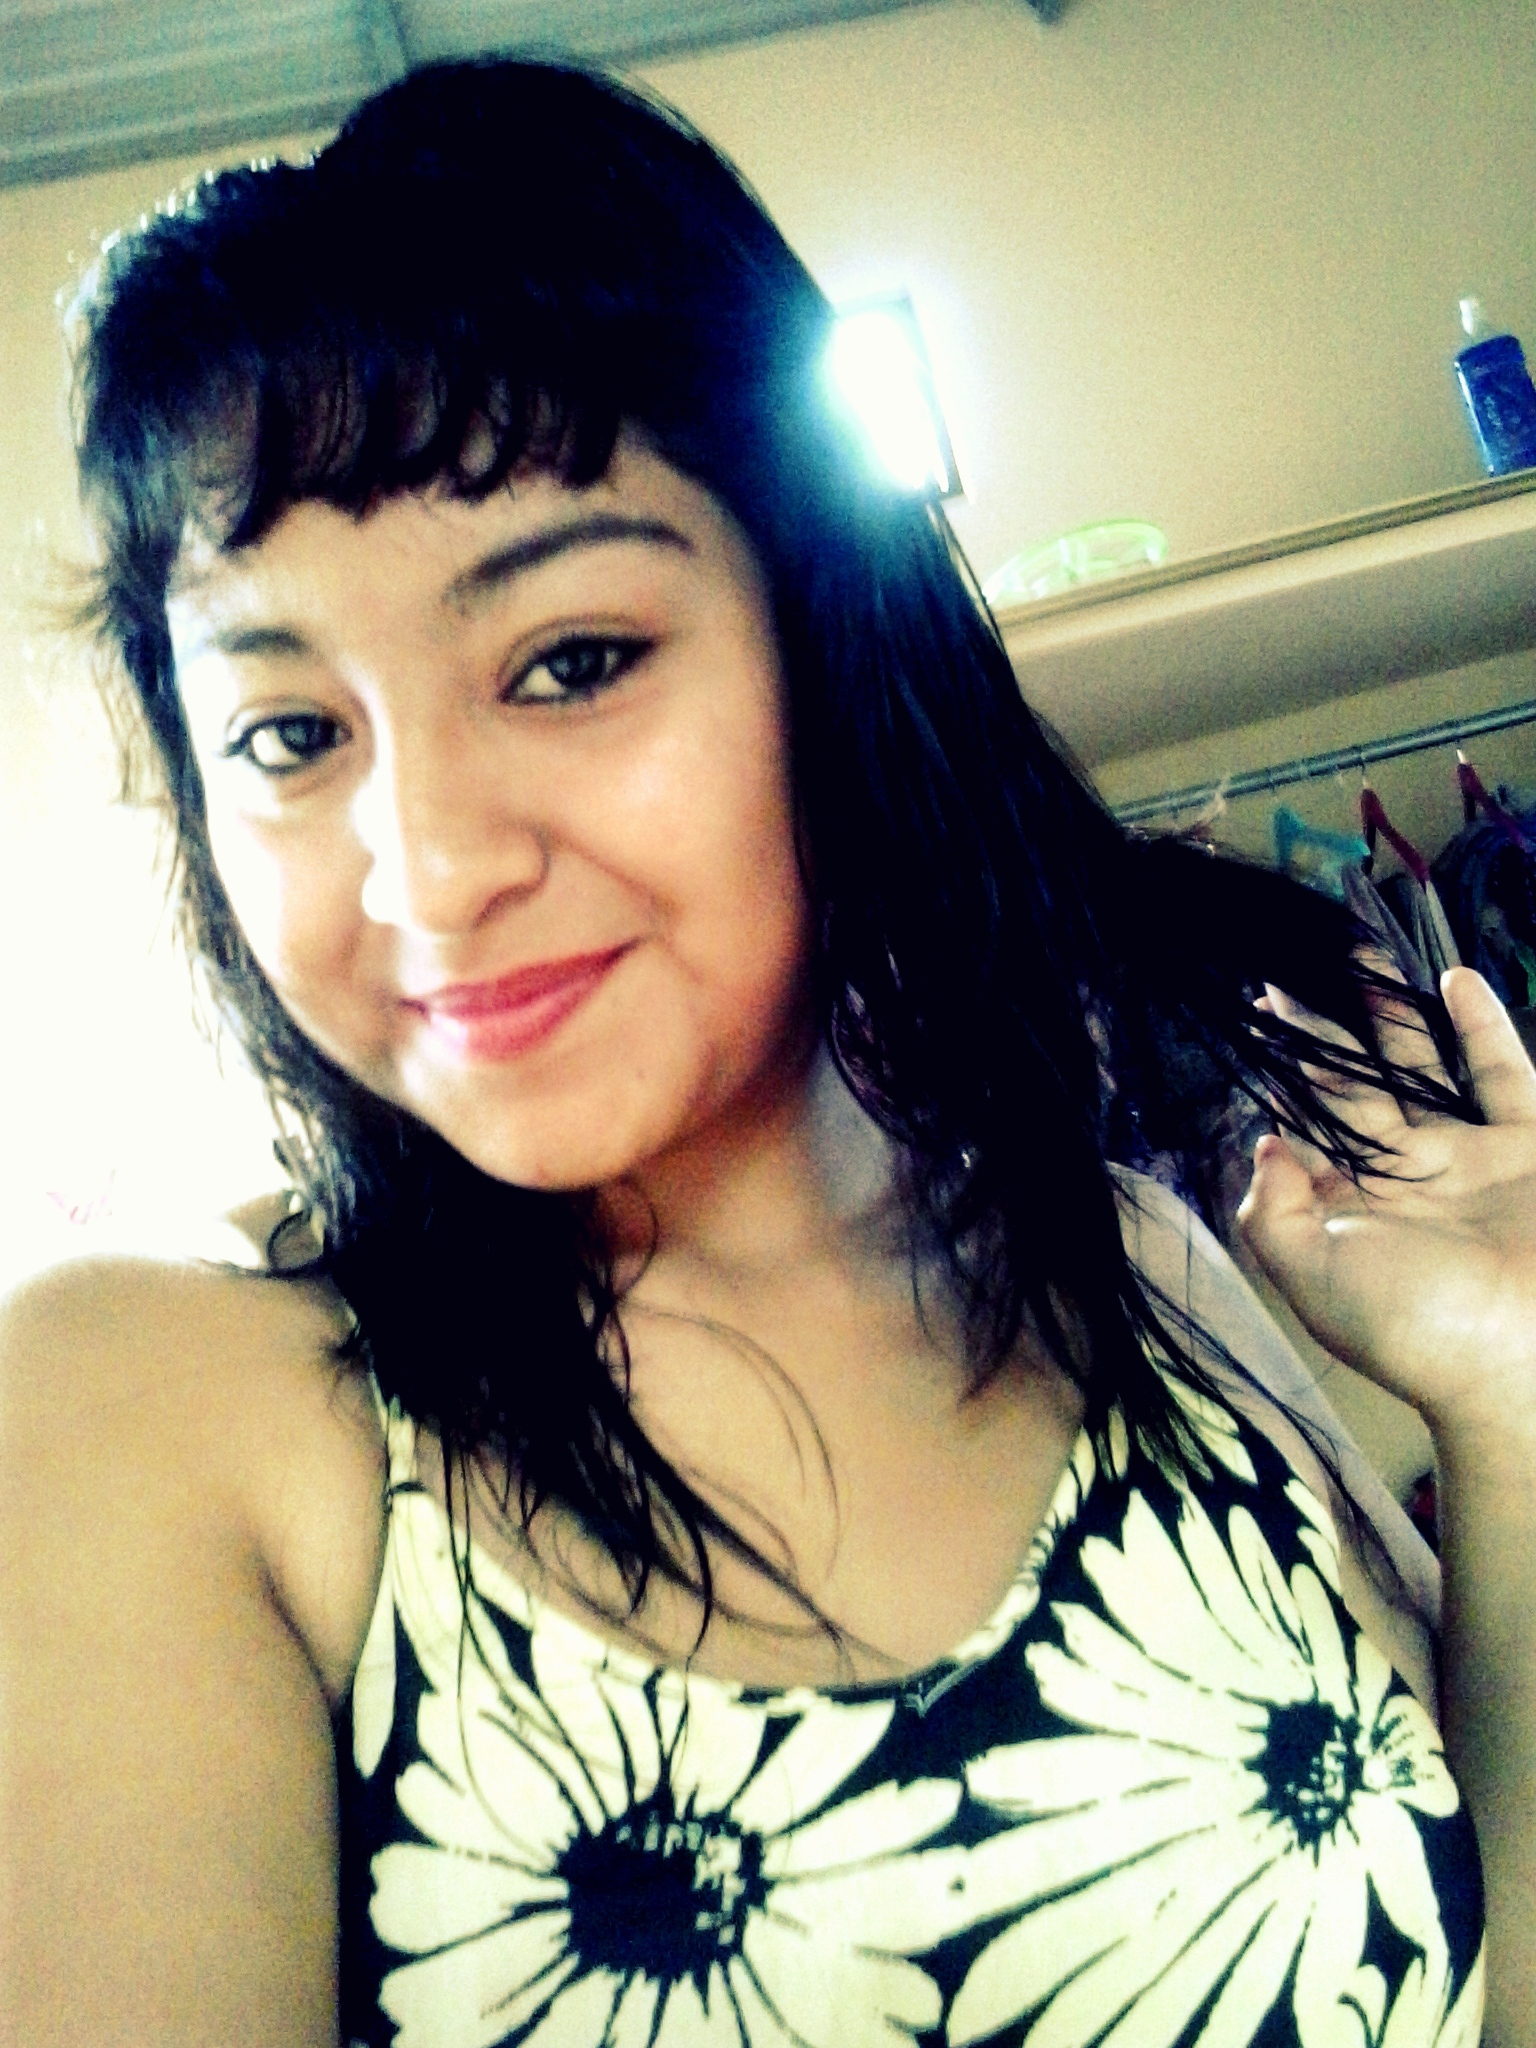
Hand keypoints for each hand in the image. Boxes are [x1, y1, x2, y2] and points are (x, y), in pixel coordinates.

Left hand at [1237, 966, 1535, 1438]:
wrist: (1531, 1364)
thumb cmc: (1417, 1329)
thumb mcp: (1315, 1279)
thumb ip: (1274, 1214)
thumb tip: (1263, 1142)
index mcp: (1348, 1202)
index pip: (1304, 1115)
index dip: (1281, 1063)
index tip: (1256, 1006)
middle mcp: (1403, 1173)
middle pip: (1354, 1079)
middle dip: (1324, 1024)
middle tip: (1294, 962)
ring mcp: (1469, 1157)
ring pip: (1421, 1065)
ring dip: (1391, 1011)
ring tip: (1361, 950)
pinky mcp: (1530, 1148)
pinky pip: (1501, 1077)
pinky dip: (1479, 1027)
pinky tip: (1452, 977)